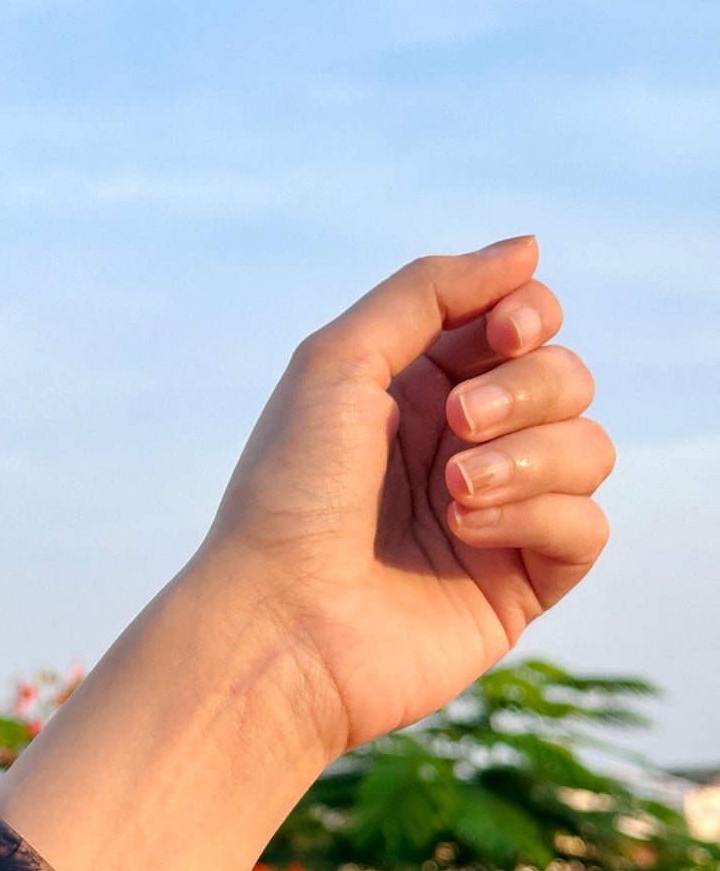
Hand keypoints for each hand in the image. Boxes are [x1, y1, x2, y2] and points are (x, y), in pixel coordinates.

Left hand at [202, 237, 612, 755]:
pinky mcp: (521, 582)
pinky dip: (539, 516)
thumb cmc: (290, 492)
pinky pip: (588, 526)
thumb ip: (429, 293)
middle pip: (567, 376)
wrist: (279, 621)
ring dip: (529, 458)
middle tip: (459, 426)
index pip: (521, 321)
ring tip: (451, 495)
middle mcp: (464, 444)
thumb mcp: (338, 361)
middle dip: (524, 389)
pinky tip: (470, 532)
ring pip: (590, 447)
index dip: (528, 315)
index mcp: (419, 388)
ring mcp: (498, 514)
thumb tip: (528, 249)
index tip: (498, 333)